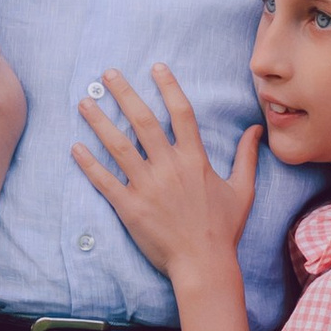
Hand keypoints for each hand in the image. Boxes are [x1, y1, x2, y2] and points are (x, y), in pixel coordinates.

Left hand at [73, 66, 261, 279]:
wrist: (204, 263)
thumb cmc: (223, 228)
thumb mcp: (242, 189)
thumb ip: (246, 156)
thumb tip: (255, 130)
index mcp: (194, 159)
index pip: (181, 112)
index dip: (168, 86)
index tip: (156, 67)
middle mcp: (169, 167)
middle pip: (143, 121)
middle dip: (124, 93)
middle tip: (108, 73)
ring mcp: (147, 186)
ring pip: (118, 146)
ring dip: (99, 121)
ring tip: (84, 102)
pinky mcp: (129, 207)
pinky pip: (104, 180)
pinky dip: (88, 163)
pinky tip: (75, 147)